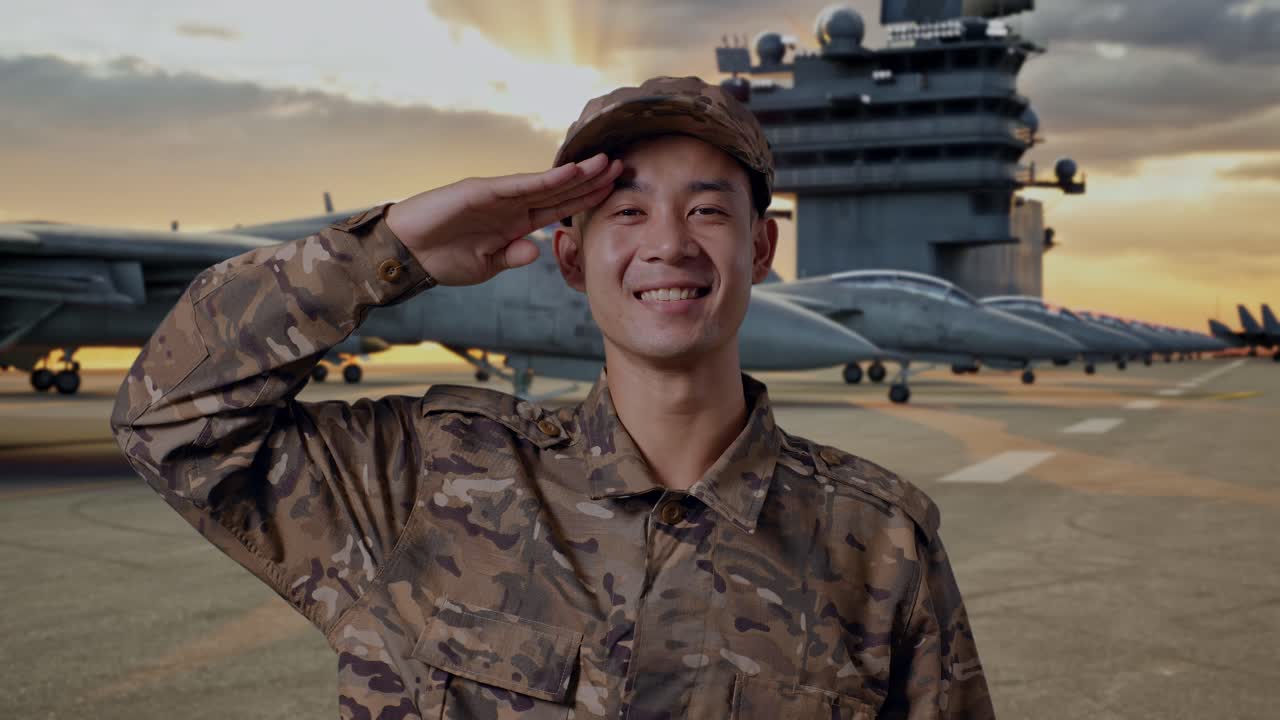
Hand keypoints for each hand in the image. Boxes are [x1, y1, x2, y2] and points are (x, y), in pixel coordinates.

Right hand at [385, 153, 622, 285]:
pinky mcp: (481, 191)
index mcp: (516, 223)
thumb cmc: (443, 258)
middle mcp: (512, 205)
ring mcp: (498, 195)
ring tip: (605, 164)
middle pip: (560, 191)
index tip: (615, 192)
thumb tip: (537, 251)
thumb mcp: (486, 265)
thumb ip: (512, 256)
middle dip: (592, 181)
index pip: (560, 208)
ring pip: (545, 183)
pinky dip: (544, 180)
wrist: (407, 253)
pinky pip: (519, 186)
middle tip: (624, 168)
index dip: (587, 200)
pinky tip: (568, 172)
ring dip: (576, 174)